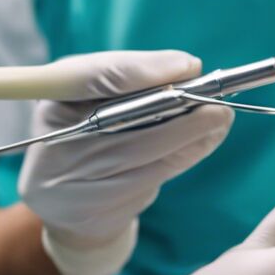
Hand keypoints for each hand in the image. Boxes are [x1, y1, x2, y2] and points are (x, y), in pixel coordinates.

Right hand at [15, 50, 233, 274]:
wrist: (63, 203)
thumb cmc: (86, 132)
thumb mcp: (91, 95)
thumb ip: (130, 75)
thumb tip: (187, 67)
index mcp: (52, 99)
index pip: (89, 77)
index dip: (140, 70)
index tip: (188, 66)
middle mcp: (57, 139)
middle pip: (126, 119)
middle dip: (181, 108)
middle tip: (219, 102)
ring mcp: (75, 179)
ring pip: (147, 153)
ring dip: (194, 135)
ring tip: (222, 119)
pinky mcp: (98, 208)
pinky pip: (153, 177)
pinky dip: (186, 156)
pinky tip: (207, 142)